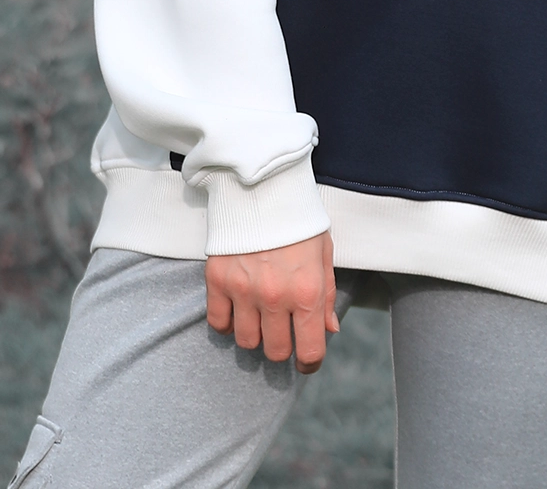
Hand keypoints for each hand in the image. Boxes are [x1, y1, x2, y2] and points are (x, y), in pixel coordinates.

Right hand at [205, 231, 337, 373]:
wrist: (263, 186)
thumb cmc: (298, 219)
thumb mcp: (323, 252)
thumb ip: (326, 295)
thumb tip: (328, 330)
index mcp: (307, 291)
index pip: (310, 350)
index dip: (310, 361)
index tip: (307, 360)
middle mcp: (275, 296)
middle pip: (276, 351)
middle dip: (283, 346)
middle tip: (283, 331)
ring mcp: (243, 290)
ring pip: (246, 342)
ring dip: (255, 335)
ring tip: (260, 317)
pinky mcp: (218, 280)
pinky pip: (218, 323)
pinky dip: (228, 322)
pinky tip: (238, 309)